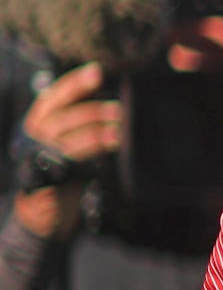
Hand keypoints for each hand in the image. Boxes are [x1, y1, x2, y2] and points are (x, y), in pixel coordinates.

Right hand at [12, 62, 120, 238]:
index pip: (53, 97)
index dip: (74, 83)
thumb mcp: (70, 146)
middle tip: (120, 109)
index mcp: (38, 124)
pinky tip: (113, 145)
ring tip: (121, 131)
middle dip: (92, 109)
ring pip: (66, 136)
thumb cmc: (63, 175)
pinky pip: (71, 159)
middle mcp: (34, 137)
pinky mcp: (48, 177)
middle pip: (61, 115)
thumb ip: (83, 127)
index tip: (98, 71)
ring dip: (96, 130)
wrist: (45, 217)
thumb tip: (116, 105)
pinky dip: (94, 149)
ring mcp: (38, 157)